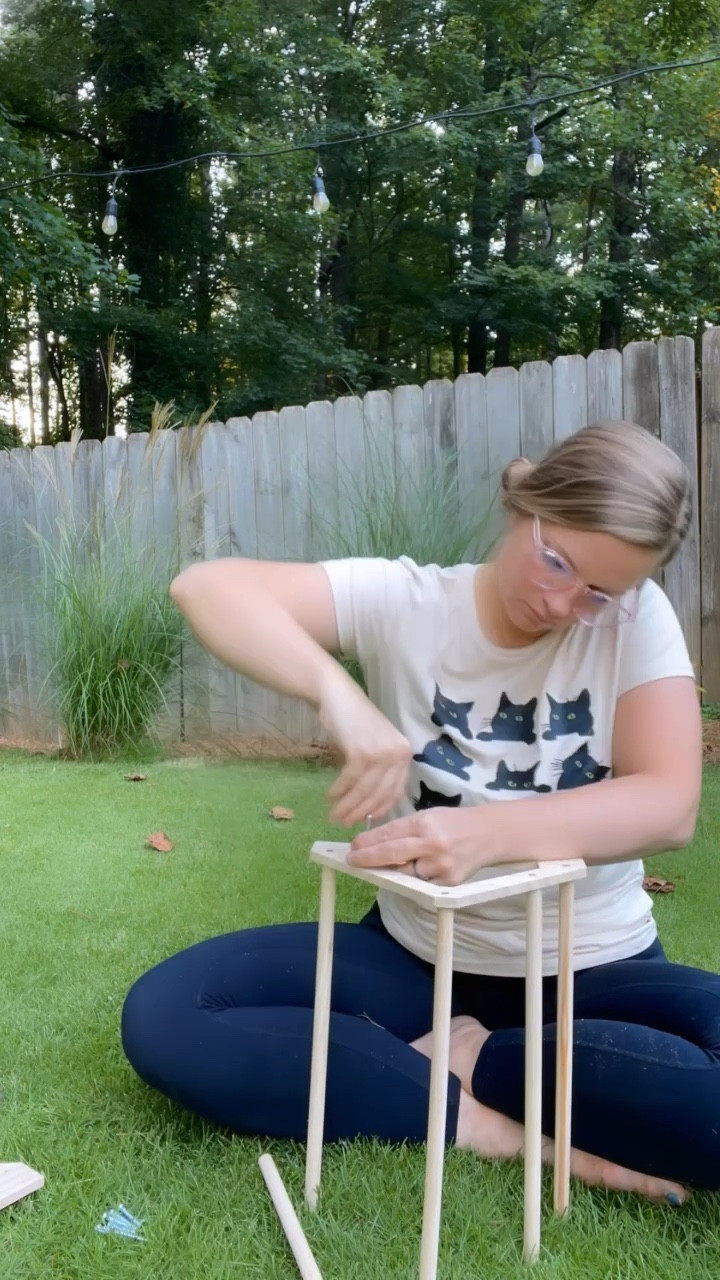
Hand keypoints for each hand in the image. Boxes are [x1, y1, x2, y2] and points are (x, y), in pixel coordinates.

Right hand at [318, 667, 411, 825]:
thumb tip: (370, 804)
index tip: (368, 820)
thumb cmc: (354, 720)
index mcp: (404, 752)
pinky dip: (339, 791)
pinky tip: (330, 796)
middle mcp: (398, 753)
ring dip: (347, 806)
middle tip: (345, 823)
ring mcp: (381, 753)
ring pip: (364, 790)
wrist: (337, 695)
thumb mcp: (375, 744)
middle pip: (380, 793)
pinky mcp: (362, 753)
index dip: (382, 808)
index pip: (396, 789)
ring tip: (334, 816)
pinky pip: (350, 781)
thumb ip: (379, 769)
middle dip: (361, 812)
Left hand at [347, 805, 503, 885]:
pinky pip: (423, 883)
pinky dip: (419, 877)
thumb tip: (373, 845)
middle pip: (391, 854)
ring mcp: (440, 865)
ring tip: (402, 862)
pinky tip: (428, 867)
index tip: (353, 848)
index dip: (368, 843)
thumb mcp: (428, 817)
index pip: (388, 834)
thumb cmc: (453, 823)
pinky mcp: (448, 882)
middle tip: (353, 861)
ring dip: (397, 870)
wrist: (489, 834)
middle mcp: (432, 844)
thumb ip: (404, 831)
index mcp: (424, 822)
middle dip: (368, 859)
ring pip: (406, 873)